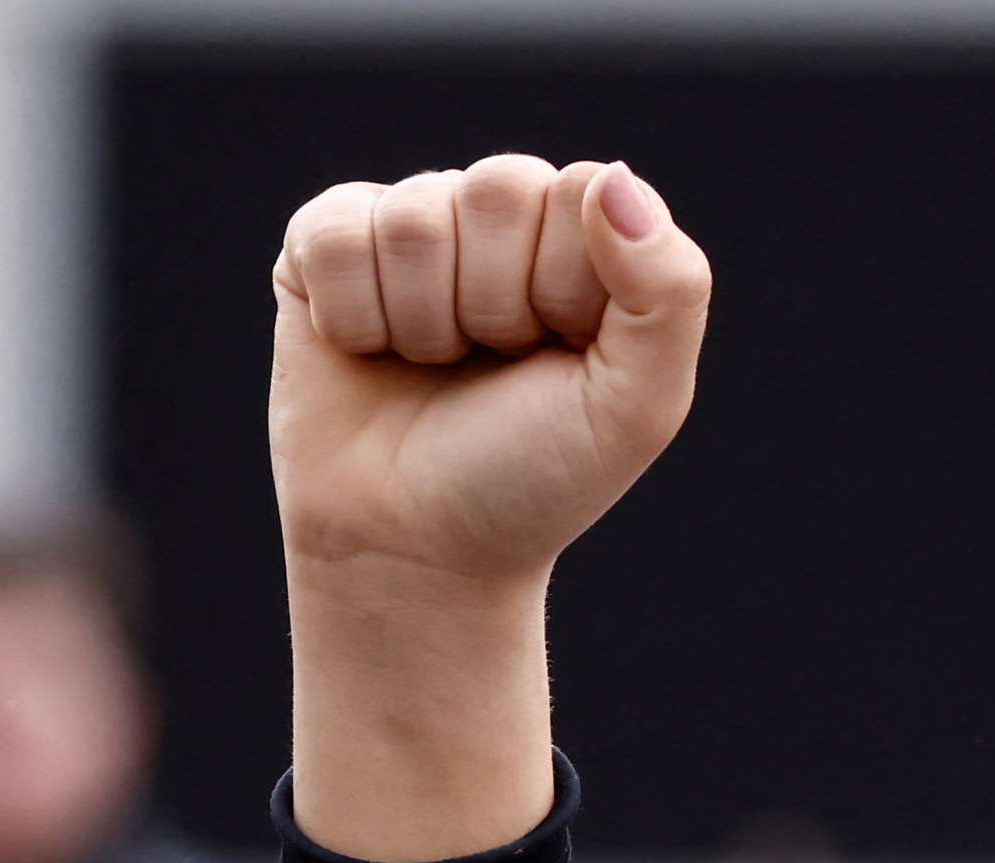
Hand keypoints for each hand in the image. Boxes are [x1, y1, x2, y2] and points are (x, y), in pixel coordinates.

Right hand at [270, 156, 711, 601]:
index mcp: (585, 243)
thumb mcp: (636, 406)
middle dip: (494, 306)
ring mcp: (411, 225)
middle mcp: (499, 220)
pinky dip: (355, 316)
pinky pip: (337, 234)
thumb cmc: (533, 480)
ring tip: (432, 368)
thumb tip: (614, 179)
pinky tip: (371, 353)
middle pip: (497, 189)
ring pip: (415, 218)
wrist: (417, 551)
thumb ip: (669, 291)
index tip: (557, 356)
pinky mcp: (325, 246)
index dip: (564, 287)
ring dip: (425, 323)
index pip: (583, 192)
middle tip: (490, 366)